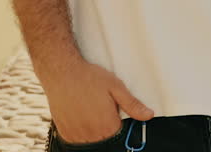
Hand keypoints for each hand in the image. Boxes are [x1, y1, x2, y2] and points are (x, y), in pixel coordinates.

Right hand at [39, 58, 153, 144]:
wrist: (62, 72)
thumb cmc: (89, 77)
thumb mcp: (116, 87)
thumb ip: (133, 105)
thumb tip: (149, 115)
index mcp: (108, 125)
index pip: (119, 132)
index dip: (117, 118)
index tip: (112, 107)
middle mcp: (92, 134)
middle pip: (105, 136)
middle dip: (105, 123)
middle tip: (98, 104)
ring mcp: (77, 135)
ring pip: (91, 138)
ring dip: (92, 127)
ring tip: (88, 107)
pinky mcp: (65, 133)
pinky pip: (76, 138)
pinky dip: (79, 128)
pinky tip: (78, 112)